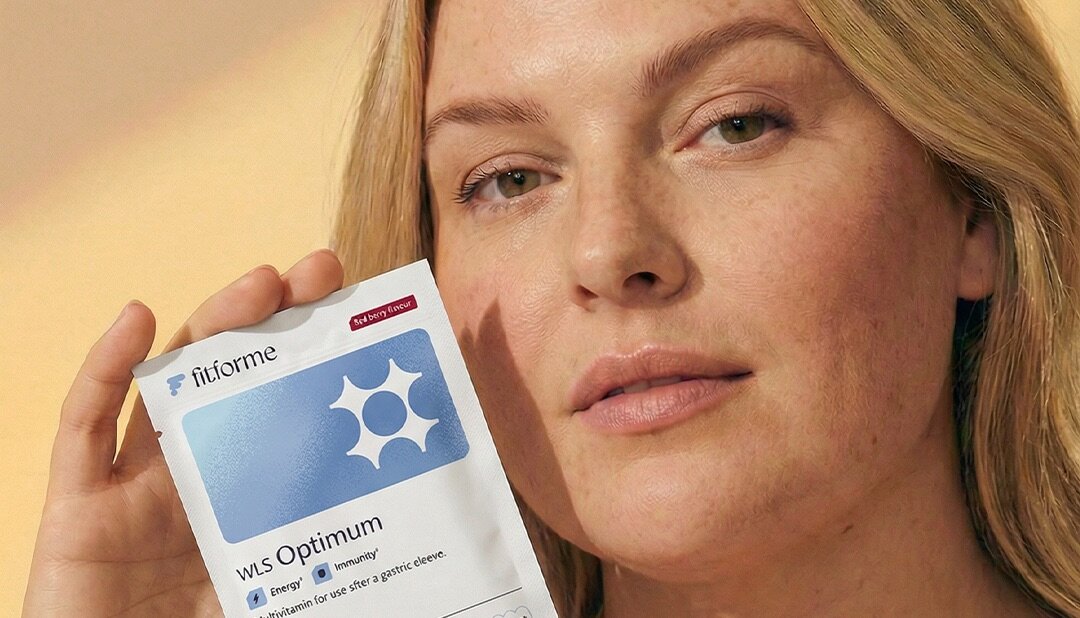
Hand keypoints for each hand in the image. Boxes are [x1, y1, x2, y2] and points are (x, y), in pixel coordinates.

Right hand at [24, 250, 343, 616]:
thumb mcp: (291, 598)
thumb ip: (331, 564)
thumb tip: (420, 535)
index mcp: (251, 502)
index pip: (286, 412)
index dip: (319, 358)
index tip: (363, 312)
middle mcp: (196, 482)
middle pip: (234, 380)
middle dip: (275, 321)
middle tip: (320, 272)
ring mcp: (134, 490)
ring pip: (169, 385)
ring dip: (210, 327)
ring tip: (260, 283)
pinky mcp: (76, 510)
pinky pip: (83, 429)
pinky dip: (104, 370)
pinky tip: (136, 319)